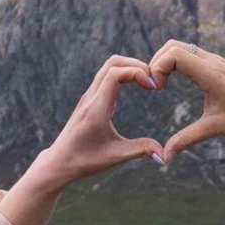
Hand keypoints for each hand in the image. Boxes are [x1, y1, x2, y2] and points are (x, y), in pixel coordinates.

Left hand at [0, 56, 162, 224]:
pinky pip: (105, 76)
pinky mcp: (89, 100)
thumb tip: (165, 156)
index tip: (154, 88)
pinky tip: (135, 87)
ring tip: (147, 82)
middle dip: (136, 65)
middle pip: (112, 62)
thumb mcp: (116, 156)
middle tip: (154, 80)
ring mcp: (88, 97)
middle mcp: (91, 98)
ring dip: (129, 68)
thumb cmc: (85, 161)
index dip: (137, 73)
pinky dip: (122, 74)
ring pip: (108, 67)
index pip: (116, 74)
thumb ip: (141, 150)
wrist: (59, 162)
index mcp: (96, 108)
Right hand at [148, 40, 224, 160]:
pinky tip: (171, 81)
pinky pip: (188, 52)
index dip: (158, 68)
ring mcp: (214, 59)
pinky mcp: (215, 63)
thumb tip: (165, 157)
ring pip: (180, 46)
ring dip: (164, 61)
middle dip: (156, 63)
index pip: (175, 55)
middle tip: (154, 87)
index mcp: (212, 75)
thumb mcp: (214, 128)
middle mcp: (213, 62)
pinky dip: (173, 62)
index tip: (157, 90)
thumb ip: (187, 139)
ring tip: (160, 85)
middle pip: (172, 46)